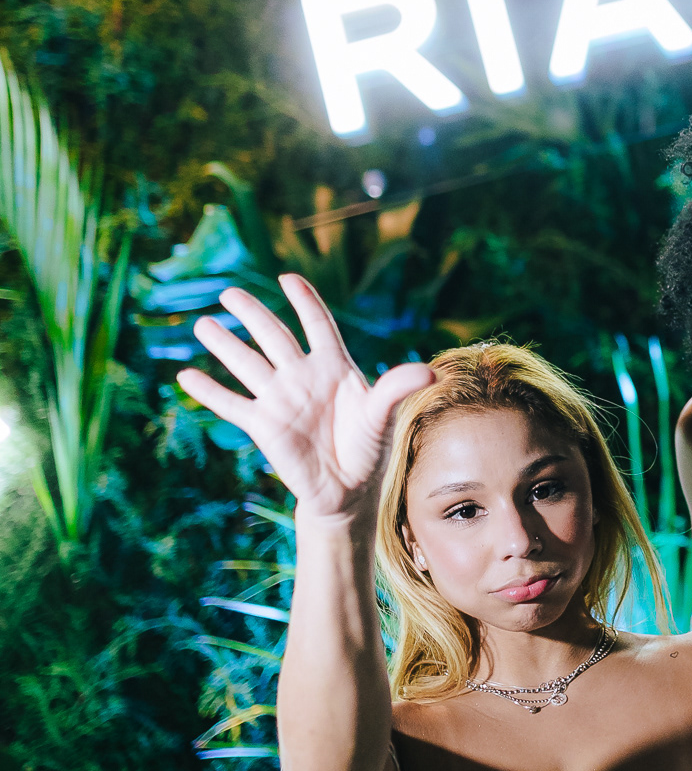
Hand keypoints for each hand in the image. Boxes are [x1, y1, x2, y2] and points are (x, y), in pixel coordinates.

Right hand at [176, 276, 434, 526]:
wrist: (348, 491)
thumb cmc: (369, 451)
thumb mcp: (383, 418)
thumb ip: (397, 390)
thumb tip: (428, 372)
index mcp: (334, 367)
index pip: (317, 325)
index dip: (304, 302)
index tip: (287, 279)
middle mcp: (302, 376)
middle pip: (273, 336)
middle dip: (252, 315)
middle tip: (230, 293)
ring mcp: (279, 399)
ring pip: (247, 364)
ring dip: (224, 345)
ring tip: (202, 325)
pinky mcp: (263, 426)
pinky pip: (232, 404)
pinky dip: (209, 392)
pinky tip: (184, 375)